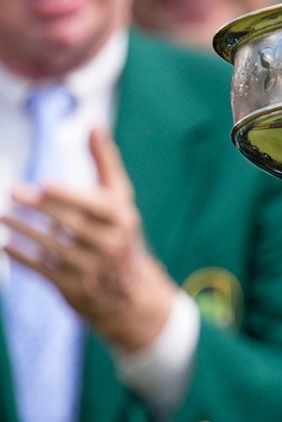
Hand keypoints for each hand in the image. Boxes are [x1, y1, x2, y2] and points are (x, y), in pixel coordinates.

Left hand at [2, 128, 175, 352]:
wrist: (130, 294)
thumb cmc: (118, 234)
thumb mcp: (120, 202)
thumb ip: (105, 165)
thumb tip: (93, 126)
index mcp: (123, 220)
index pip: (97, 206)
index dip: (72, 196)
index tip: (46, 183)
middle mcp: (112, 245)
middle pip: (73, 225)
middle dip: (43, 209)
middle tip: (14, 192)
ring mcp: (95, 269)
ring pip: (55, 248)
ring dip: (26, 231)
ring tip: (4, 215)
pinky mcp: (78, 288)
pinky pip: (47, 271)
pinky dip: (25, 258)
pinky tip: (7, 244)